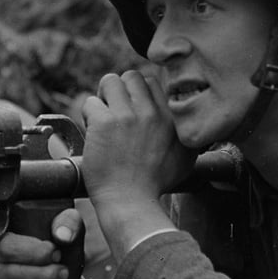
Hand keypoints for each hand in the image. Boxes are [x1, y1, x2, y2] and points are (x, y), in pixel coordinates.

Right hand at [0, 206, 83, 278]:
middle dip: (41, 271)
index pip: (7, 245)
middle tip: (63, 271)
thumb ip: (68, 223)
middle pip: (9, 268)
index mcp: (0, 239)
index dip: (31, 251)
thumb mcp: (68, 231)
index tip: (55, 252)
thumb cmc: (59, 252)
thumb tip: (63, 235)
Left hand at [80, 69, 193, 208]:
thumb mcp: (186, 157)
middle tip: (114, 111)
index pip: (152, 82)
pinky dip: (89, 116)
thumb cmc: (155, 184)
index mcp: (171, 117)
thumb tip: (186, 120)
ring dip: (103, 98)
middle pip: (132, 76)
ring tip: (103, 118)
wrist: (131, 202)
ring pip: (110, 81)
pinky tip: (93, 132)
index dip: (138, 94)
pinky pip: (91, 102)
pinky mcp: (105, 123)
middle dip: (120, 91)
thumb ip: (188, 133)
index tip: (132, 110)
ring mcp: (128, 116)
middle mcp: (152, 113)